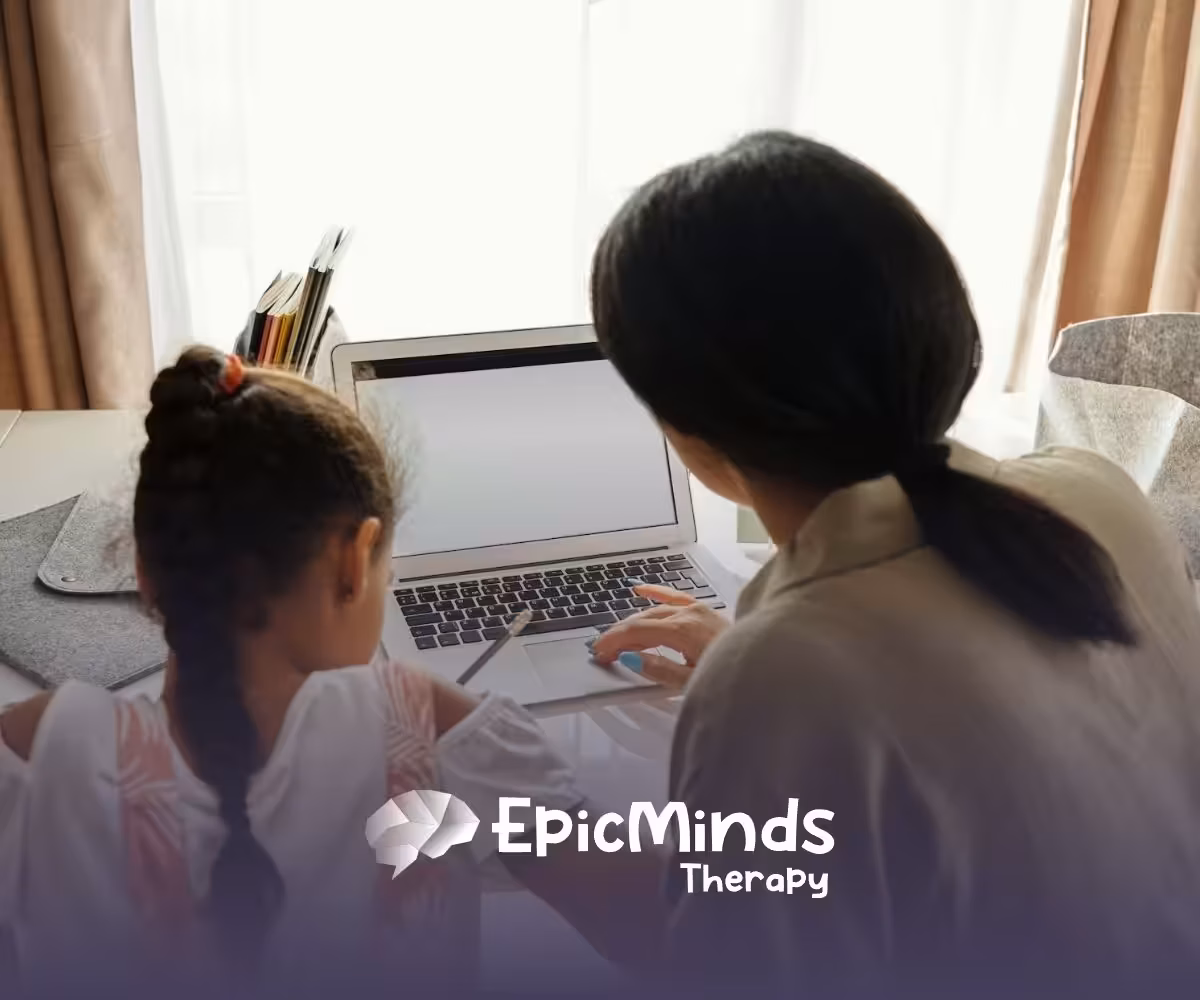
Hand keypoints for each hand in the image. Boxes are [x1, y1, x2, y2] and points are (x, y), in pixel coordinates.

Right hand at [589, 584, 728, 686]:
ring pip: (655, 610)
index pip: (637, 631)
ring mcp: (698, 610)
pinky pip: (674, 596)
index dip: (614, 641)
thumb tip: (631, 658)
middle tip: (602, 650)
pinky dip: (655, 593)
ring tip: (616, 635)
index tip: (599, 652)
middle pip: (642, 620)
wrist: (765, 668)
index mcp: (683, 631)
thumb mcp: (691, 683)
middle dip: (619, 634)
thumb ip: (659, 669)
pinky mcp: (704, 611)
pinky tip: (639, 590)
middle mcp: (689, 615)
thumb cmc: (733, 677)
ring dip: (633, 621)